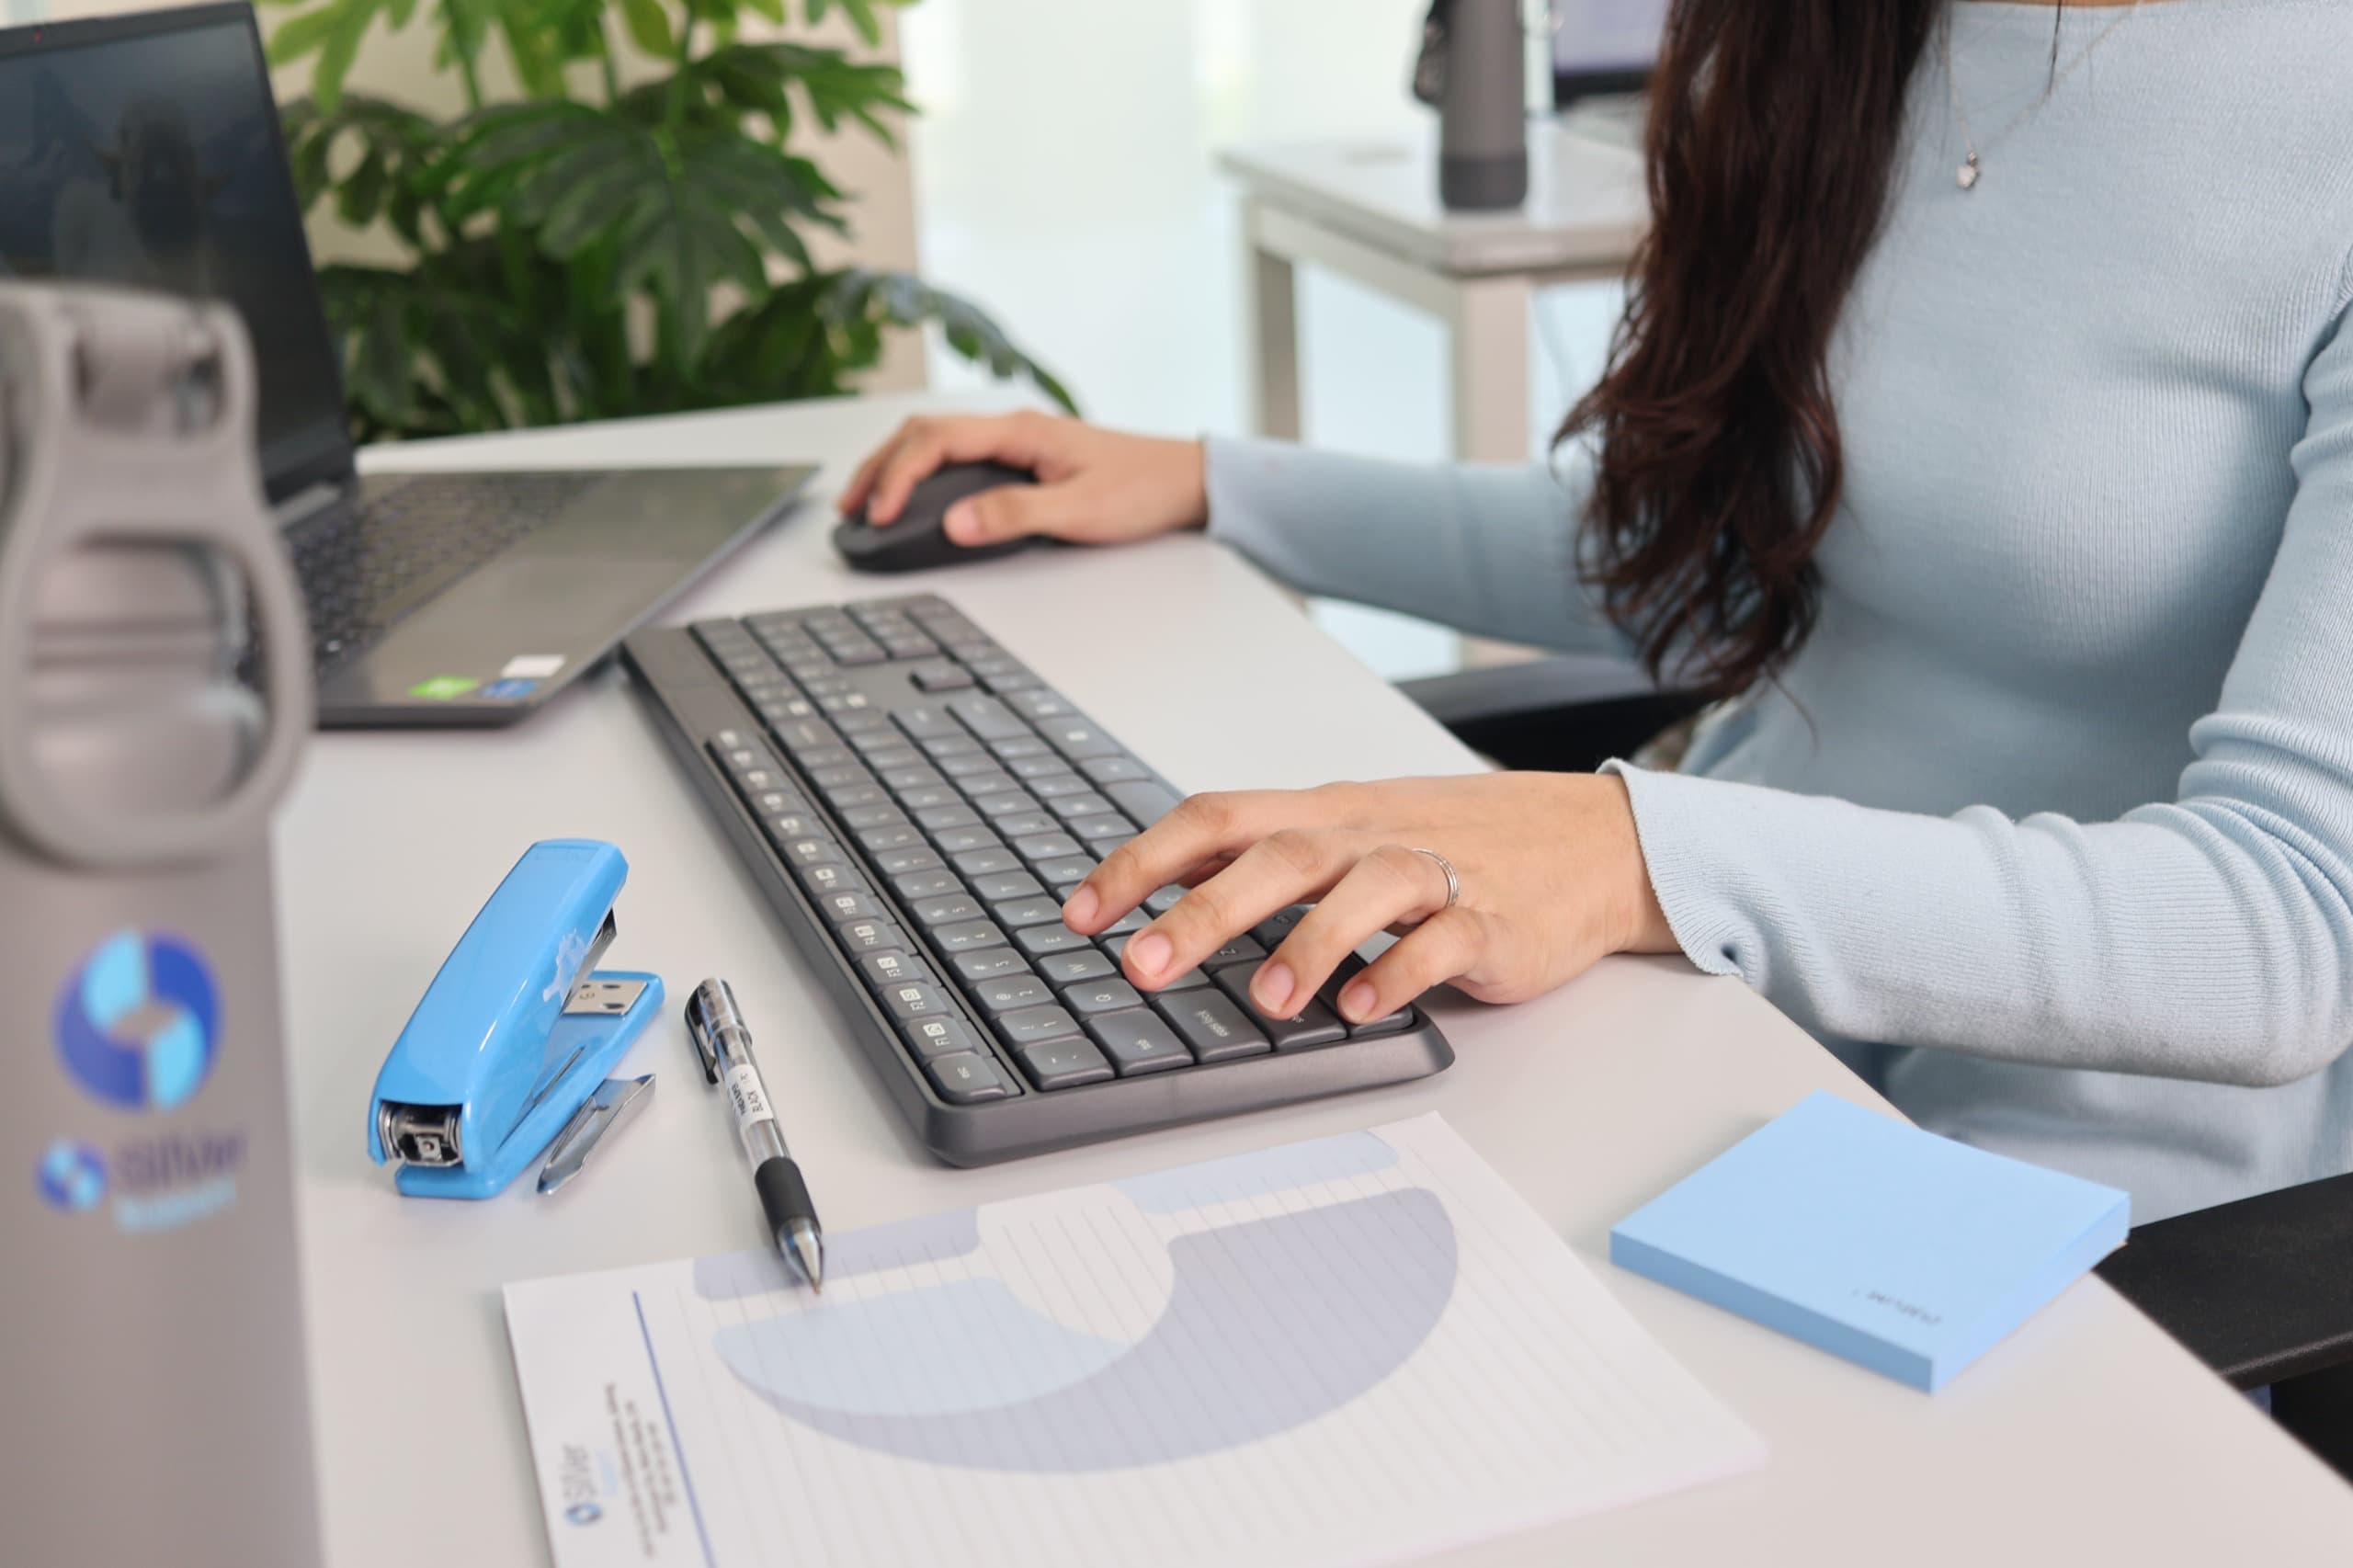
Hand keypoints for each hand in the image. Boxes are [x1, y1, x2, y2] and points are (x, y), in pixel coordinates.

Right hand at [837, 410, 1206, 549]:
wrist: (1186, 481)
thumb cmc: (1141, 489)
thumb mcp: (1078, 510)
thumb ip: (1014, 515)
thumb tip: (956, 524)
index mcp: (1020, 430)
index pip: (935, 441)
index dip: (897, 476)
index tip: (877, 513)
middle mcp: (1014, 428)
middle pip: (923, 433)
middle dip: (879, 467)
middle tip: (850, 508)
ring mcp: (1018, 441)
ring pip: (936, 442)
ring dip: (896, 467)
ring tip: (867, 502)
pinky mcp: (1025, 458)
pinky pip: (958, 456)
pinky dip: (924, 473)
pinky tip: (917, 496)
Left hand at [1060, 773, 1676, 1024]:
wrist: (1590, 840)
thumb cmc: (1456, 840)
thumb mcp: (1352, 832)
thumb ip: (1267, 857)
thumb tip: (1162, 890)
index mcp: (1325, 812)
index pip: (1218, 818)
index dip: (1144, 861)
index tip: (1083, 913)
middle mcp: (1370, 834)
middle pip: (1279, 854)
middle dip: (1204, 908)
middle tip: (1145, 964)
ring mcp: (1436, 873)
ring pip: (1363, 889)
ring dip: (1307, 943)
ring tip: (1265, 1000)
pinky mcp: (1493, 921)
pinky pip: (1442, 943)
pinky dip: (1399, 972)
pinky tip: (1362, 1007)